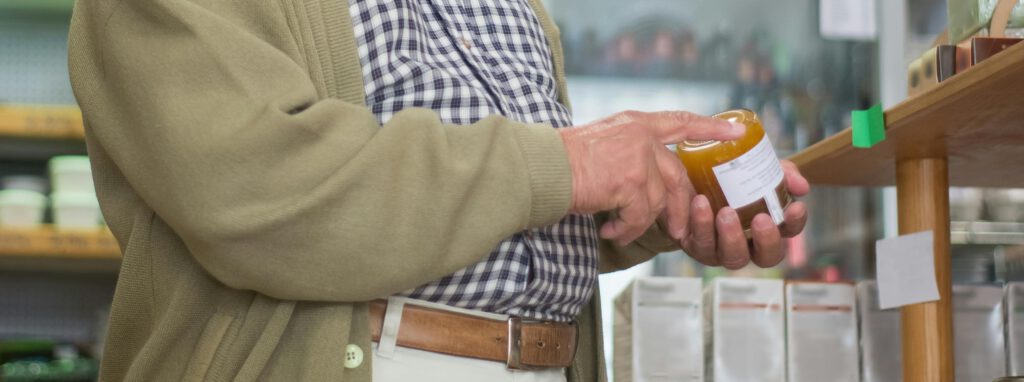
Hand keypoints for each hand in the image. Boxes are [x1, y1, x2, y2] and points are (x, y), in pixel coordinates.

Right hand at [561, 111, 744, 245]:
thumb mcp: (601, 143)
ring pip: (658, 202)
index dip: (711, 128)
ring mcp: (638, 159)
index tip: (737, 132)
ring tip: (617, 230)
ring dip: (638, 223)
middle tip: (678, 229)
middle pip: (677, 175)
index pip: (681, 122)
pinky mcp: (630, 183)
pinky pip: (640, 217)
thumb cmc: (559, 161)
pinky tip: (608, 232)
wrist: (539, 168)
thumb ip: (628, 151)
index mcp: (635, 123)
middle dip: (680, 207)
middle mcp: (641, 137)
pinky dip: (625, 230)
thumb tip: (644, 182)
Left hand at [674, 160, 809, 268]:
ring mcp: (722, 249)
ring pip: (733, 257)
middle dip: (767, 240)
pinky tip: (700, 202)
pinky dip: (701, 223)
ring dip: (732, 236)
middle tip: (762, 218)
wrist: (683, 176)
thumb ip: (781, 172)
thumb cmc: (726, 177)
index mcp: (767, 225)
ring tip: (726, 212)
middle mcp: (748, 243)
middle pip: (768, 257)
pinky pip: (700, 242)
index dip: (795, 223)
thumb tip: (801, 186)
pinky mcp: (696, 246)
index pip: (790, 231)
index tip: (795, 206)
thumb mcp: (755, 168)